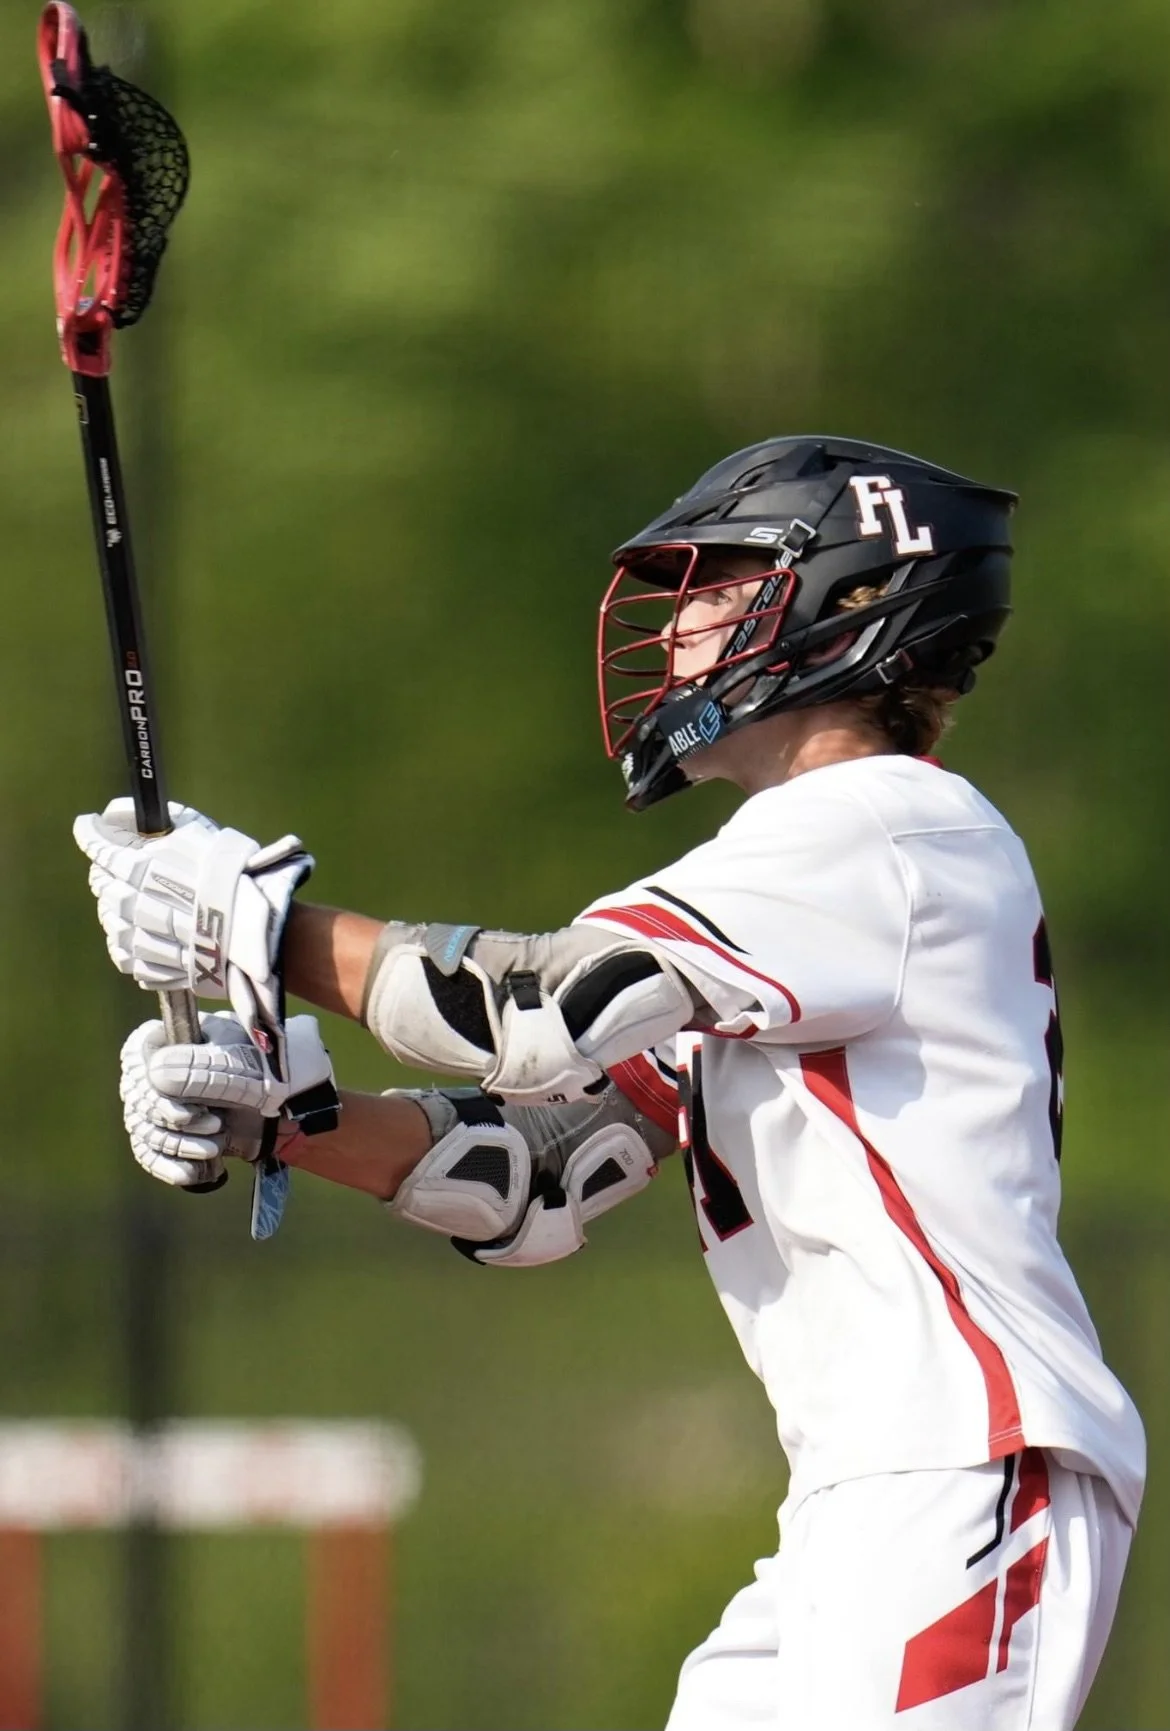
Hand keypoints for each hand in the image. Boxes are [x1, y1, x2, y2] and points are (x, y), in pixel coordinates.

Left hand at [74, 797, 313, 1043]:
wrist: (258, 929)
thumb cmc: (234, 875)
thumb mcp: (197, 832)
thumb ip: (155, 820)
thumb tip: (114, 811)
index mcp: (139, 868)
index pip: (96, 847)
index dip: (90, 833)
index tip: (88, 826)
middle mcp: (130, 903)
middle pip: (101, 883)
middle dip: (110, 872)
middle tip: (129, 868)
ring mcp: (137, 938)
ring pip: (109, 919)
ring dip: (120, 908)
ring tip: (146, 904)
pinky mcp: (149, 966)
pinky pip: (123, 953)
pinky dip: (129, 941)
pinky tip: (149, 934)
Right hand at [120, 1011, 337, 1188]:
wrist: (295, 1105)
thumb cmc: (270, 1071)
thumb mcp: (240, 1064)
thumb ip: (199, 1067)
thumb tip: (154, 1074)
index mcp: (177, 1038)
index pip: (138, 1056)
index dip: (151, 1084)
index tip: (183, 1107)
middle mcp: (164, 1068)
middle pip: (140, 1098)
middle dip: (175, 1120)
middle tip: (214, 1124)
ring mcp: (167, 1102)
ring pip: (147, 1129)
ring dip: (180, 1145)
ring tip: (215, 1147)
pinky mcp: (175, 1133)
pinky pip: (152, 1154)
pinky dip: (169, 1167)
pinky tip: (191, 1174)